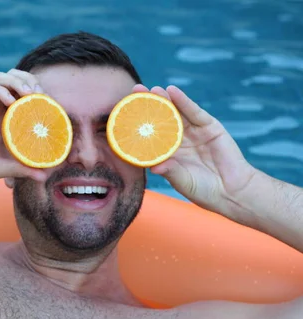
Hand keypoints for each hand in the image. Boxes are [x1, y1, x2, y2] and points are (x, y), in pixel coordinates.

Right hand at [0, 69, 46, 192]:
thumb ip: (21, 168)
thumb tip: (45, 175)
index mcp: (0, 118)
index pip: (23, 96)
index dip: (38, 96)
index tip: (52, 105)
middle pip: (14, 80)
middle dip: (30, 82)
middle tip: (42, 95)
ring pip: (0, 77)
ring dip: (17, 81)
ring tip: (30, 94)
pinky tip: (10, 100)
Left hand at [132, 84, 256, 216]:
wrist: (232, 191)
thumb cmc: (203, 191)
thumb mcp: (182, 181)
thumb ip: (170, 171)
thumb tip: (154, 167)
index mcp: (167, 153)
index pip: (149, 134)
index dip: (138, 123)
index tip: (123, 113)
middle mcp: (178, 140)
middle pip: (160, 119)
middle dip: (148, 105)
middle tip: (135, 89)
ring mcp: (193, 132)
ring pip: (176, 112)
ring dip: (164, 99)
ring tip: (152, 89)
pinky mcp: (209, 127)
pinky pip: (194, 112)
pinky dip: (184, 101)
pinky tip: (173, 91)